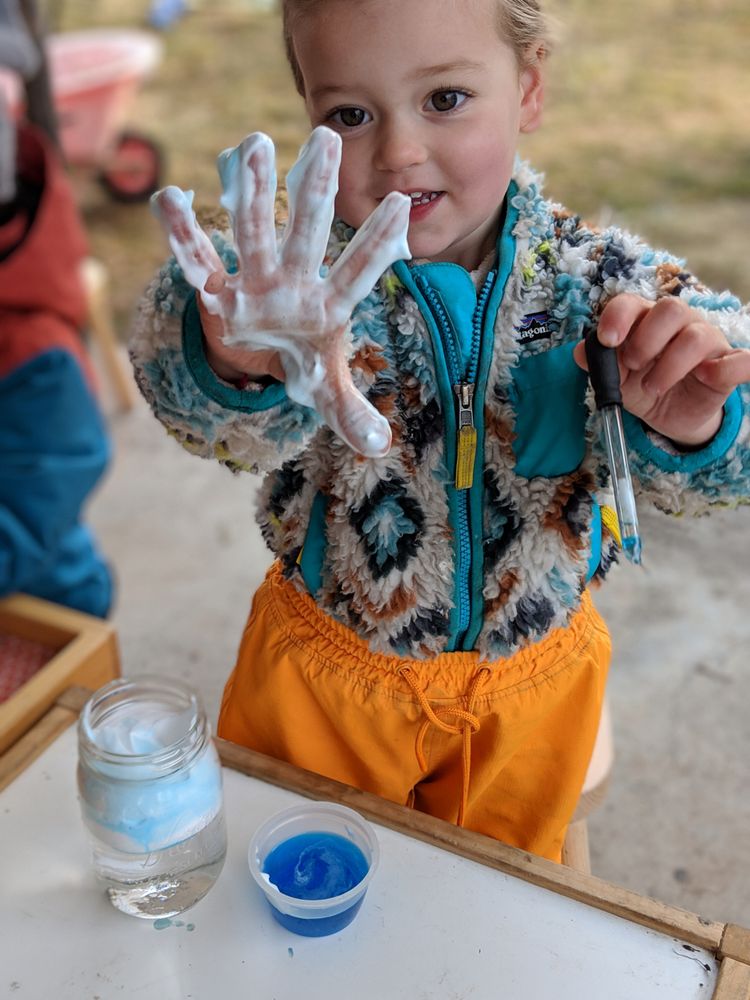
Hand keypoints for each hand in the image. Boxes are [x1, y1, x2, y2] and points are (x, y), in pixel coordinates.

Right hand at [151, 127, 410, 456]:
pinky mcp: (217, 291)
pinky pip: (198, 260)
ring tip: (253, 143)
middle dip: (313, 191)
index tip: (401, 206)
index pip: (358, 272)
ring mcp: (254, 281)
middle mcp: (293, 282)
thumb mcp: (326, 391)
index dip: (376, 245)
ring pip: (252, 231)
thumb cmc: (304, 358)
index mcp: (328, 305)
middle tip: (325, 138)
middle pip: (305, 233)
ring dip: (252, 191)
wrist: (266, 350)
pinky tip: (169, 198)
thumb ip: (351, 413)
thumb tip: (380, 447)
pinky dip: (182, 235)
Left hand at [574, 294, 749, 447]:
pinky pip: (740, 359)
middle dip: (646, 339)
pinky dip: (724, 368)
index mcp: (646, 320)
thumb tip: (578, 352)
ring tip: (653, 387)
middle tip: (634, 365)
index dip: (618, 316)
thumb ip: (599, 364)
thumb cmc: (642, 385)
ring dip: (670, 364)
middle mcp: (679, 323)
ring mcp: (707, 342)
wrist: (669, 415)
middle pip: (670, 308)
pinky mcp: (728, 366)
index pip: (633, 303)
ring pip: (696, 336)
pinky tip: (705, 377)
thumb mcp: (616, 379)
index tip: (607, 340)